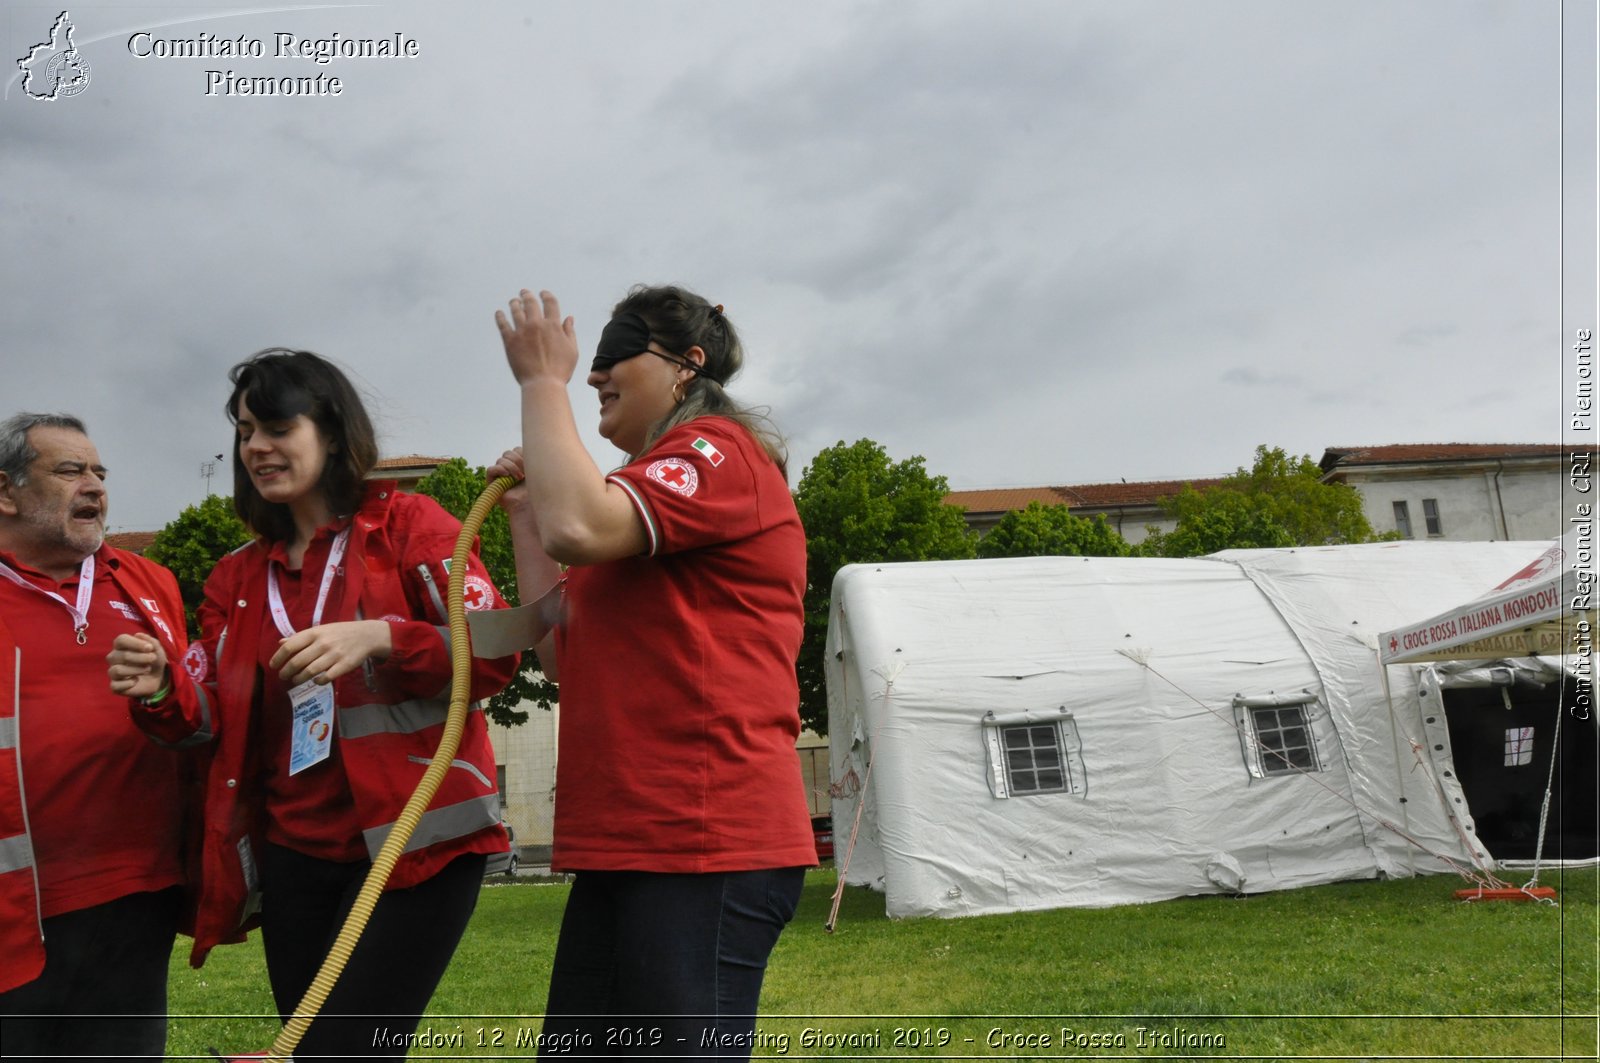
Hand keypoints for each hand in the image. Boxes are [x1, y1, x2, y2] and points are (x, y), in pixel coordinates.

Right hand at [108, 633, 169, 699]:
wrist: (157, 678)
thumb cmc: (154, 660)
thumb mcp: (157, 650)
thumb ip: (151, 641)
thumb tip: (138, 635)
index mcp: (121, 645)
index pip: (121, 640)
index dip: (135, 643)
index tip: (150, 648)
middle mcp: (114, 657)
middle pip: (122, 655)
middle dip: (141, 658)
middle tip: (153, 659)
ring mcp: (113, 671)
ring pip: (117, 670)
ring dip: (136, 670)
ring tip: (147, 669)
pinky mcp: (115, 686)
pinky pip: (116, 685)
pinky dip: (129, 683)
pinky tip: (136, 681)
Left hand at [270, 620, 391, 685]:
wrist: (366, 635)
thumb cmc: (340, 632)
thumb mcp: (320, 630)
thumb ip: (301, 637)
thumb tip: (281, 643)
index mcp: (314, 633)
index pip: (290, 646)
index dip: (278, 658)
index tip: (273, 666)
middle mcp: (323, 644)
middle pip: (297, 661)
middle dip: (286, 672)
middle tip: (283, 676)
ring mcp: (334, 655)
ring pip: (309, 671)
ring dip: (299, 679)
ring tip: (296, 680)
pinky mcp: (344, 666)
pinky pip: (326, 678)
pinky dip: (317, 681)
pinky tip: (315, 680)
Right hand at [488, 447, 531, 512]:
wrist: (530, 507)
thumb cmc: (536, 491)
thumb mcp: (536, 470)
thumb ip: (532, 457)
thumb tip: (532, 443)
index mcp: (521, 465)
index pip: (517, 450)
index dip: (522, 453)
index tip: (530, 463)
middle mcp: (510, 469)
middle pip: (509, 453)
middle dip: (518, 460)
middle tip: (525, 473)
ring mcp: (501, 476)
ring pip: (501, 459)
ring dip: (511, 466)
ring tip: (518, 477)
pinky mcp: (492, 483)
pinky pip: (491, 469)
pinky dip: (499, 470)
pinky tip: (507, 476)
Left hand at [495, 289, 578, 386]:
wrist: (543, 383)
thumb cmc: (560, 370)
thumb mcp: (572, 350)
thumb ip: (570, 332)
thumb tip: (569, 318)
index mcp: (553, 325)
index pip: (550, 303)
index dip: (546, 295)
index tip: (543, 293)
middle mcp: (537, 324)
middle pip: (530, 302)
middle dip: (527, 295)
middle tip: (524, 292)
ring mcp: (522, 331)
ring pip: (516, 310)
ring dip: (514, 303)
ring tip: (514, 301)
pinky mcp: (510, 341)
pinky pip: (503, 324)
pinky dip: (500, 317)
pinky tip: (499, 313)